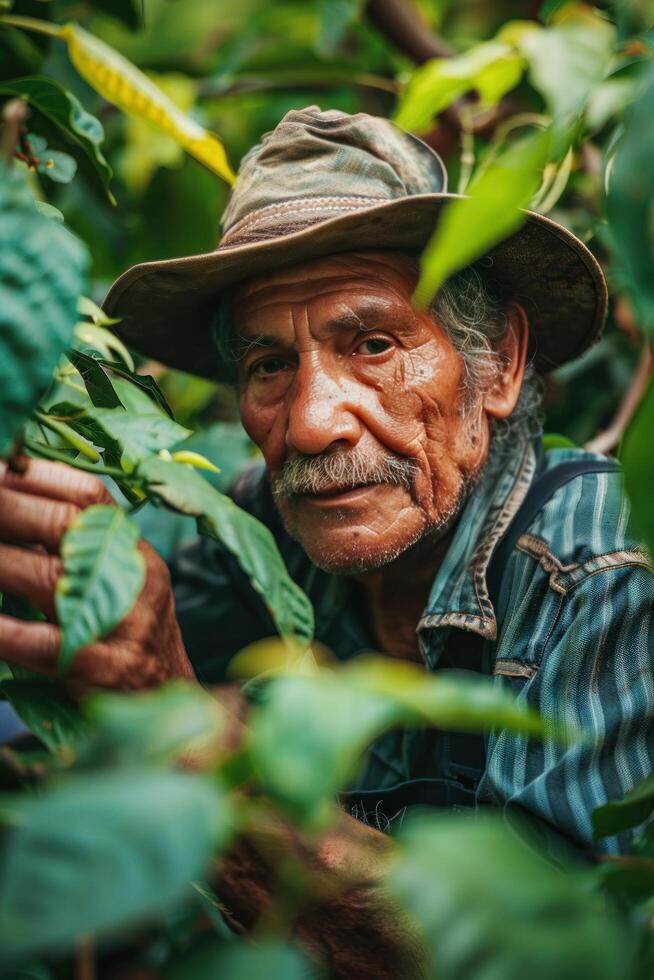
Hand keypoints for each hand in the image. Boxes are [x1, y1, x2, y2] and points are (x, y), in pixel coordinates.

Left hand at [0, 457, 194, 695]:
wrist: (171, 697)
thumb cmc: (127, 634)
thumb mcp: (115, 581)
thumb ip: (69, 548)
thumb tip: (9, 504)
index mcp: (133, 549)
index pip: (89, 496)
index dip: (39, 476)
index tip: (0, 465)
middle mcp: (136, 578)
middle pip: (70, 527)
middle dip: (10, 507)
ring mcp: (125, 625)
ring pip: (55, 580)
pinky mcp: (108, 671)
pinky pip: (49, 647)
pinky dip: (8, 632)